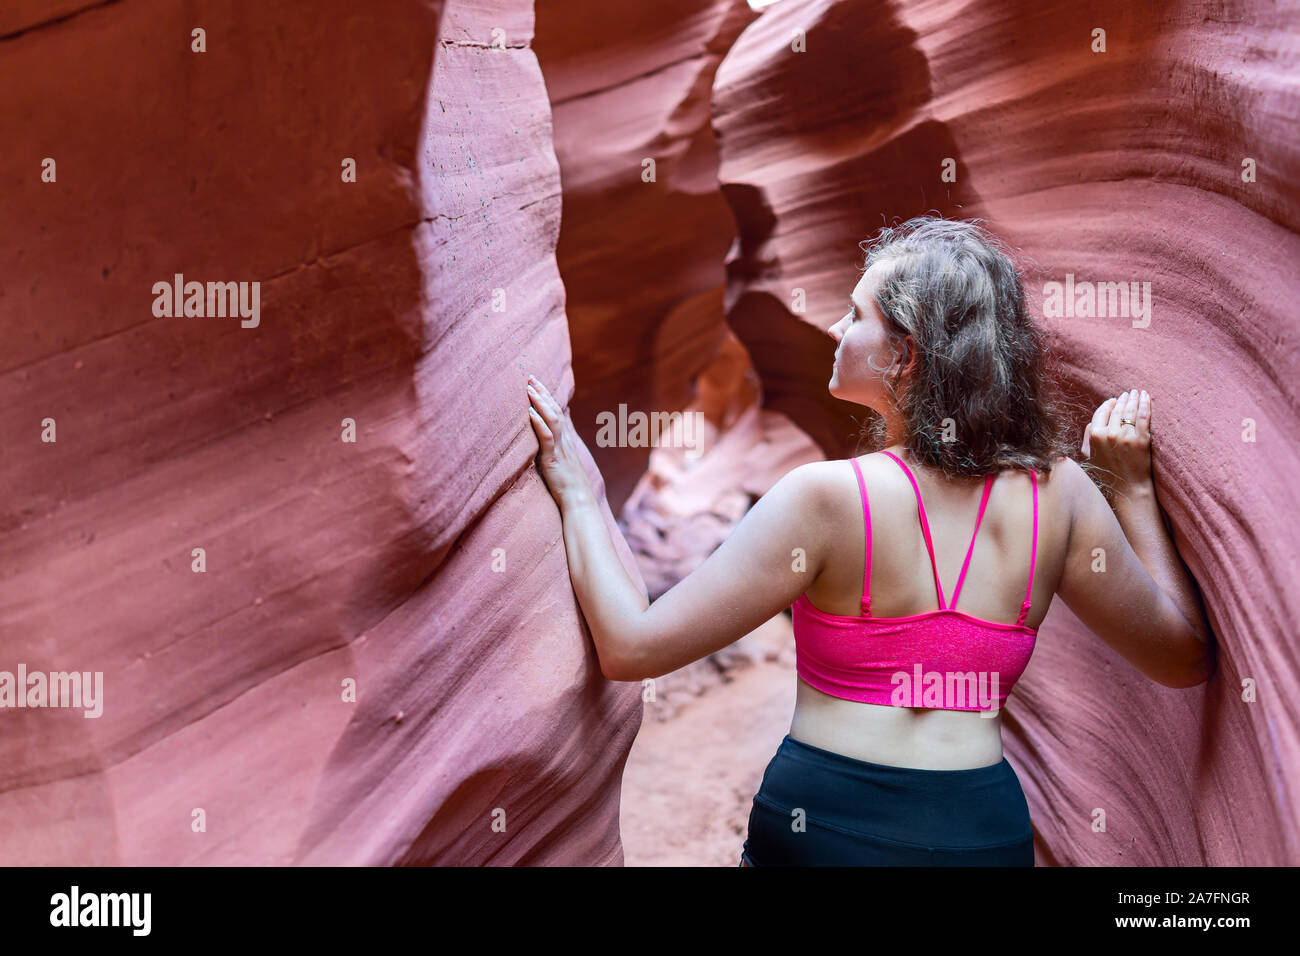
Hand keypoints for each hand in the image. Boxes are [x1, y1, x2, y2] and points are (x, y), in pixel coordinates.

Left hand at [526, 374, 595, 506]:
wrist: (579, 500)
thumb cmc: (569, 484)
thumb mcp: (561, 461)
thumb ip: (553, 447)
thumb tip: (543, 438)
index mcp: (565, 440)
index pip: (557, 412)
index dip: (547, 397)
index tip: (536, 383)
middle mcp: (564, 440)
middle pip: (555, 410)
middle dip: (543, 392)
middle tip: (530, 377)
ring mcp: (560, 448)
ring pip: (552, 419)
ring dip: (540, 402)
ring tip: (529, 389)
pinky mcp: (553, 459)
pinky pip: (547, 437)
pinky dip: (539, 423)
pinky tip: (530, 412)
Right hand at [1081, 388, 1153, 490]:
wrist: (1127, 489)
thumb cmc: (1106, 475)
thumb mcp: (1088, 457)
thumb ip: (1087, 438)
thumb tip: (1092, 423)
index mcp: (1094, 436)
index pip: (1101, 412)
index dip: (1108, 404)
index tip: (1114, 400)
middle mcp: (1109, 434)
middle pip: (1117, 409)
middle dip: (1123, 398)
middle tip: (1128, 393)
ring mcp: (1126, 436)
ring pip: (1130, 410)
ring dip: (1134, 398)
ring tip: (1137, 392)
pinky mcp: (1142, 440)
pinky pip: (1144, 416)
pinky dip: (1145, 404)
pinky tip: (1146, 396)